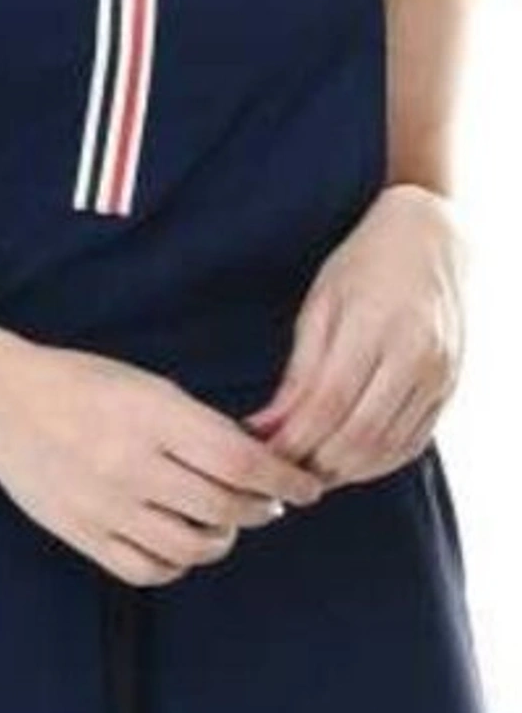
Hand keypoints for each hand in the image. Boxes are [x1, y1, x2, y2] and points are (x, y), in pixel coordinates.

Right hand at [0, 338, 324, 586]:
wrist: (2, 403)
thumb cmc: (83, 385)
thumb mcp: (149, 386)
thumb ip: (200, 425)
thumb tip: (258, 464)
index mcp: (154, 417)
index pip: (240, 462)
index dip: (284, 481)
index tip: (304, 488)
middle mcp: (131, 464)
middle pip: (222, 508)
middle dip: (259, 511)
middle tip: (265, 505)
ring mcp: (105, 504)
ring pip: (190, 548)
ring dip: (220, 541)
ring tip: (221, 526)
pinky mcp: (82, 533)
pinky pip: (147, 569)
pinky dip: (176, 565)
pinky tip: (180, 547)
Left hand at [244, 183, 465, 479]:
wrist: (429, 241)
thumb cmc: (363, 266)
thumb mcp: (320, 306)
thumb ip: (298, 372)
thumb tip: (264, 429)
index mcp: (375, 325)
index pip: (328, 403)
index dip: (292, 439)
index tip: (262, 454)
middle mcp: (415, 354)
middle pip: (358, 434)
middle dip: (314, 463)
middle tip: (281, 472)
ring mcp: (438, 374)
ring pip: (386, 448)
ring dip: (344, 471)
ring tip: (309, 471)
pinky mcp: (449, 388)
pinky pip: (412, 444)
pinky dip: (377, 464)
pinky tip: (347, 464)